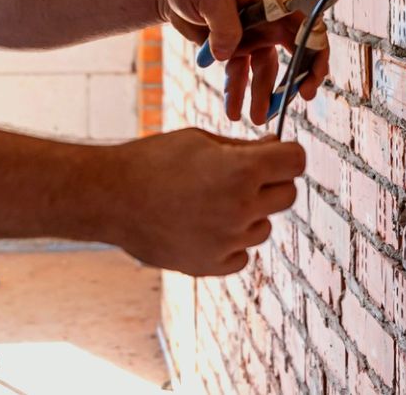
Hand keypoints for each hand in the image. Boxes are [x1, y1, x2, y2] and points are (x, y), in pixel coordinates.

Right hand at [98, 129, 302, 275]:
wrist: (109, 197)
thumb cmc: (153, 161)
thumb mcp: (200, 141)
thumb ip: (244, 149)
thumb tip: (276, 150)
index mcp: (241, 171)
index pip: (296, 161)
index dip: (287, 155)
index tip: (273, 155)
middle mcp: (241, 208)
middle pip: (287, 195)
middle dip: (271, 183)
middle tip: (240, 178)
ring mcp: (227, 240)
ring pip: (264, 227)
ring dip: (249, 215)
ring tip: (210, 202)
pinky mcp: (211, 265)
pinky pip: (242, 254)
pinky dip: (230, 242)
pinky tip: (203, 226)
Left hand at [158, 0, 331, 124]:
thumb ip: (223, 22)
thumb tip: (227, 54)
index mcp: (271, 0)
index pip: (305, 22)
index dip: (315, 48)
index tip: (312, 75)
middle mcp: (268, 20)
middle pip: (294, 51)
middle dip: (298, 77)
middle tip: (299, 98)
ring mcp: (253, 38)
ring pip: (265, 71)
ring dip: (262, 94)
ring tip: (255, 118)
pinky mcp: (235, 51)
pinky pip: (240, 76)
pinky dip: (237, 94)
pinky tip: (232, 111)